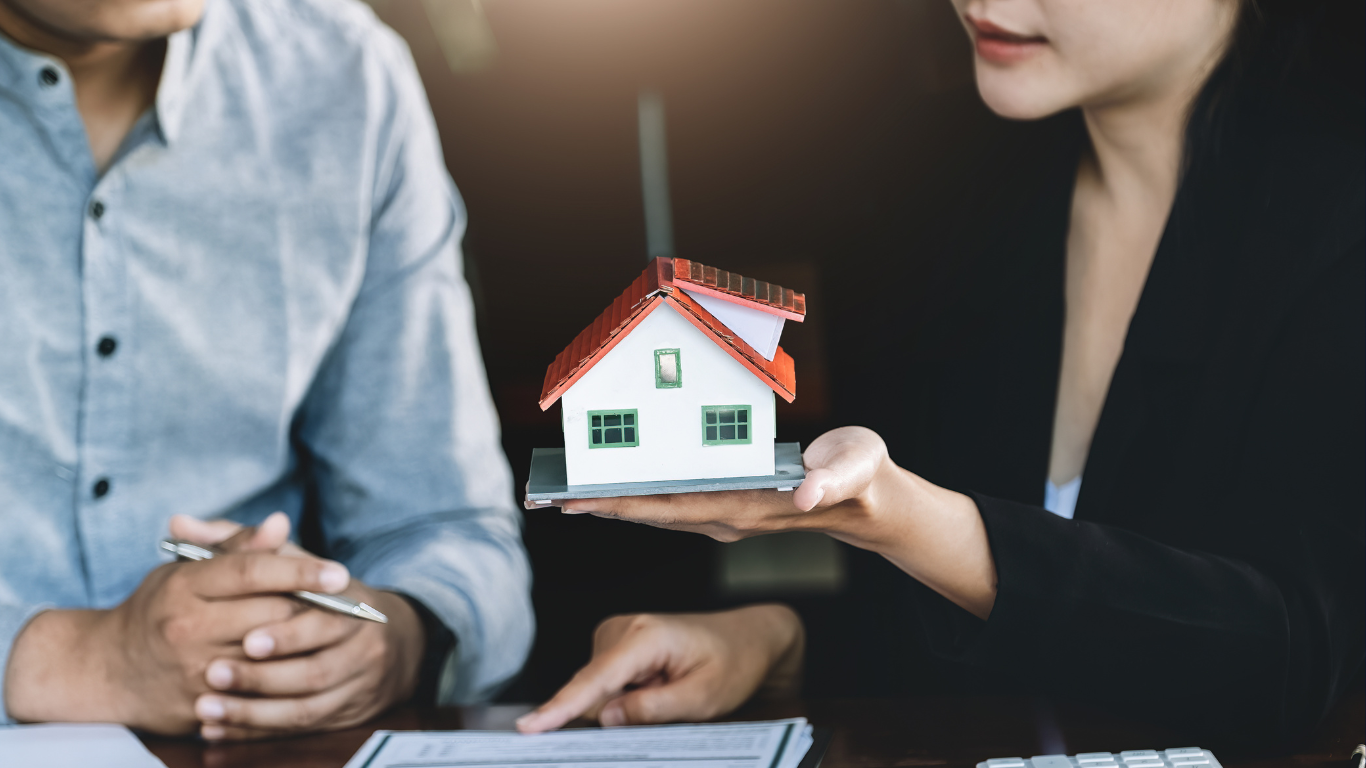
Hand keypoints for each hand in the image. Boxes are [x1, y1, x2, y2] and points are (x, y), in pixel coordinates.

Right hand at [4, 527, 347, 733]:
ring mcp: (193, 671)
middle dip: (312, 608)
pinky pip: (257, 695)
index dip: (300, 571)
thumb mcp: (188, 569)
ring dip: (306, 645)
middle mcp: (186, 628)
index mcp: (184, 587)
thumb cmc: (158, 609)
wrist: (106, 670)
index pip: (252, 572)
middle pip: (270, 615)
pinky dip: (286, 679)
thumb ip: (237, 546)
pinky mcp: (200, 706)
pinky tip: (307, 666)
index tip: (339, 572)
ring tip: (331, 633)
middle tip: (345, 603)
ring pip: (271, 656)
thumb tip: (280, 522)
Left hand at [169, 513, 426, 740]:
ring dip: (253, 711)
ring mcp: (357, 684)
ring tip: (205, 707)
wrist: (387, 640)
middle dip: (262, 676)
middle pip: (315, 669)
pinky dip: (256, 732)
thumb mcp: (290, 561)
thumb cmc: (318, 595)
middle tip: (212, 674)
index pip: (323, 615)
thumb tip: (180, 522)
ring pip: (306, 707)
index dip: (288, 631)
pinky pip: (301, 729)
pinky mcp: (347, 714)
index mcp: (350, 601)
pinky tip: (217, 729)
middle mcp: (363, 644)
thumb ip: (233, 542)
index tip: (247, 639)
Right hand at [515, 605, 803, 732]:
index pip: (594, 679)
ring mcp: (616, 635)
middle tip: (666, 705)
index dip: (561, 707)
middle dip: (613, 714)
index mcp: (645, 636)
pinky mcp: (615, 646)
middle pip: (592, 690)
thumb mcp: (702, 697)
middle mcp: (623, 628)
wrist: (747, 639)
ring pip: (596, 691)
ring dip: (623, 705)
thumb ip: (651, 709)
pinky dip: (622, 698)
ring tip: (669, 691)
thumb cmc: (732, 663)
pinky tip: (656, 689)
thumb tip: (603, 718)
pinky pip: (603, 685)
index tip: (530, 728)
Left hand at [539, 426, 998, 619]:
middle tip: (551, 497)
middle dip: (602, 505)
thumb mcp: (857, 467)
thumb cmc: (865, 477)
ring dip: (615, 503)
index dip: (627, 502)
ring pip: (659, 511)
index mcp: (747, 506)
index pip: (674, 506)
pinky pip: (673, 504)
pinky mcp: (729, 509)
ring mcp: (726, 517)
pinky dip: (640, 496)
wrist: (874, 501)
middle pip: (653, 513)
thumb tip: (805, 495)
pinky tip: (617, 489)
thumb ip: (833, 480)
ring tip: (570, 493)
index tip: (584, 500)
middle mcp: (727, 518)